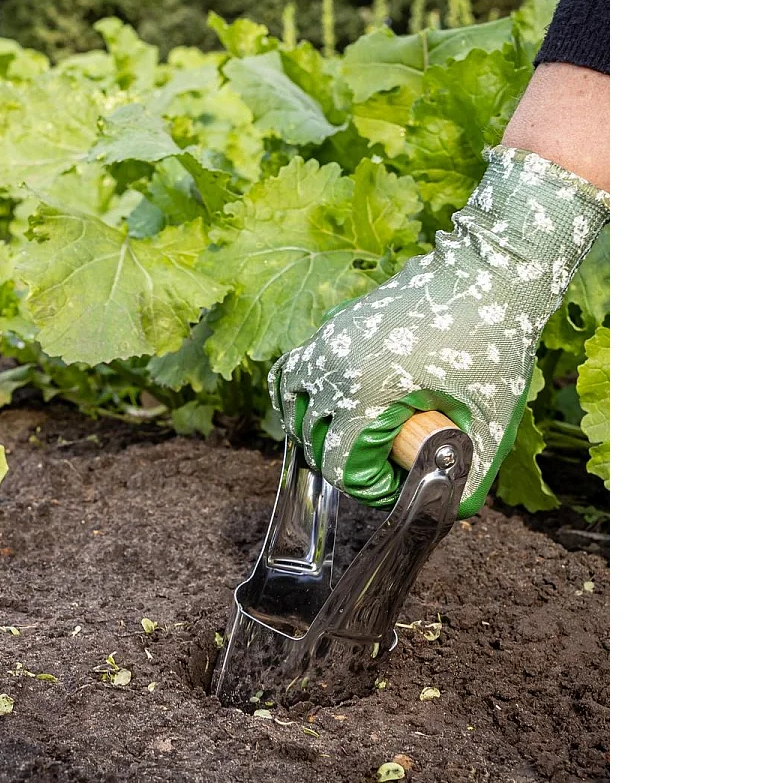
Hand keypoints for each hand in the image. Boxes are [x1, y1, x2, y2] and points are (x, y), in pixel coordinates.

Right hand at [268, 146, 608, 516]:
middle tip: (385, 464)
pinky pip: (291, 371)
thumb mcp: (489, 418)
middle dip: (342, 462)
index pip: (338, 464)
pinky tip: (323, 408)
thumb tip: (455, 509)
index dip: (370, 486)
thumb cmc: (492, 341)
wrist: (489, 273)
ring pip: (290, 404)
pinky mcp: (332, 327)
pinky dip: (298, 395)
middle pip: (311, 439)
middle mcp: (333, 366)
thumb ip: (473, 471)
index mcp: (365, 391)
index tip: (402, 481)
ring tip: (348, 440)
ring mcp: (326, 342)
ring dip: (311, 430)